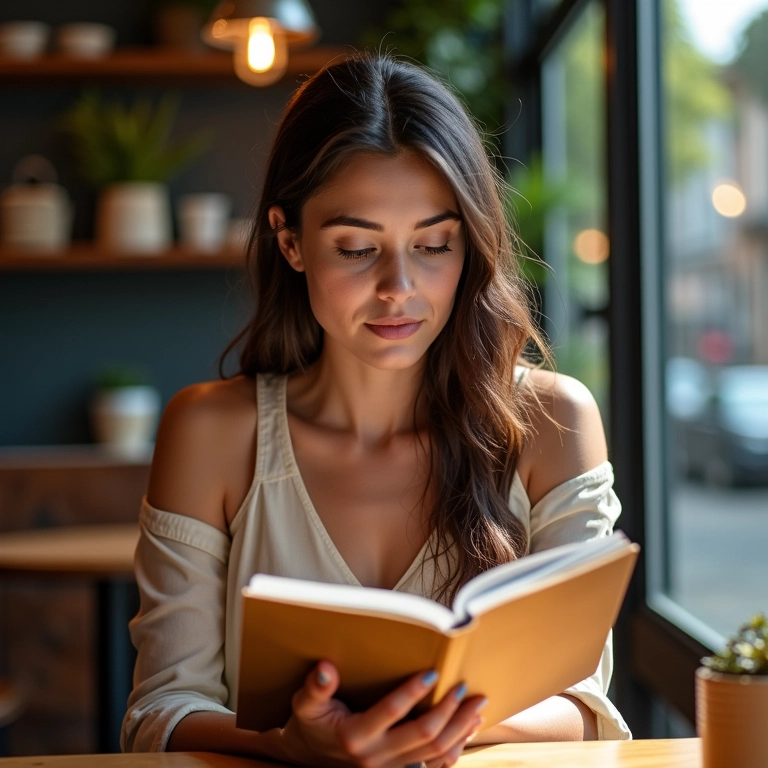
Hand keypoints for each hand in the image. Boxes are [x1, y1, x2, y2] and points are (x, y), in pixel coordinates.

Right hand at [278, 661, 486, 767]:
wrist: (311, 758)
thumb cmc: (311, 724)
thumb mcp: (305, 705)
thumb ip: (316, 688)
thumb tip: (326, 668)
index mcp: (355, 736)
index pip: (391, 712)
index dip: (413, 691)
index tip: (433, 671)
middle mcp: (377, 756)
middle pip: (423, 734)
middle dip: (448, 710)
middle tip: (463, 686)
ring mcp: (391, 767)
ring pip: (435, 752)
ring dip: (459, 728)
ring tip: (476, 703)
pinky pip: (436, 764)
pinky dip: (456, 746)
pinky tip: (468, 726)